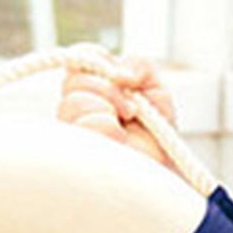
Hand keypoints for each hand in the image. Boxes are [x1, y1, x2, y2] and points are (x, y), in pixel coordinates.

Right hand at [57, 50, 177, 168]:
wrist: (162, 173)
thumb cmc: (156, 137)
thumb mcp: (157, 91)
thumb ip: (140, 66)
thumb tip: (120, 71)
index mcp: (92, 88)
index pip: (79, 58)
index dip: (96, 58)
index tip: (123, 77)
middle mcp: (75, 108)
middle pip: (74, 79)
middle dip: (109, 89)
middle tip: (132, 110)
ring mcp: (71, 131)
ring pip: (75, 101)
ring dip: (110, 109)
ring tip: (125, 128)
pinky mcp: (73, 151)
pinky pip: (86, 122)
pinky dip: (109, 128)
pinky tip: (119, 142)